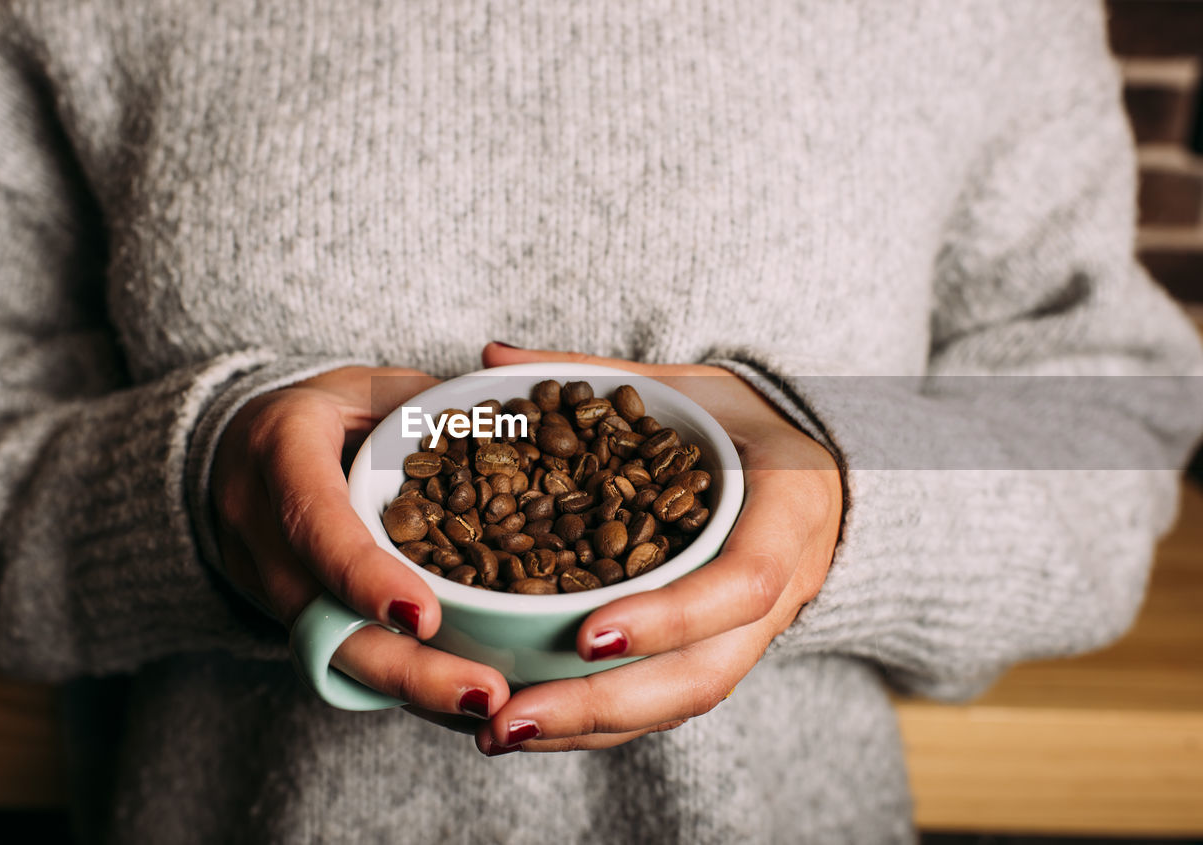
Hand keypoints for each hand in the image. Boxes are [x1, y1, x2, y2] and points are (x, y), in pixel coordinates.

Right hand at [210, 366, 512, 720]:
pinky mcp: (287, 613)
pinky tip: (462, 703)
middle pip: (321, 616)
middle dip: (403, 667)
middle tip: (484, 694)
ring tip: (487, 708)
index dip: (363, 574)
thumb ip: (433, 408)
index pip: (314, 519)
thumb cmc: (324, 407)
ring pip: (330, 653)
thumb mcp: (370, 385)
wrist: (236, 445)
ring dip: (409, 691)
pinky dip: (400, 687)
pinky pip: (340, 659)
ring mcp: (263, 577)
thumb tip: (521, 426)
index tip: (425, 617)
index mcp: (279, 449)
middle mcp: (257, 523)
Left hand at [472, 344, 841, 754]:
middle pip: (705, 674)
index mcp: (789, 510)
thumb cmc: (747, 423)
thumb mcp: (691, 385)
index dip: (671, 616)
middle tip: (512, 718)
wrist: (815, 471)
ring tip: (500, 732)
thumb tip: (492, 358)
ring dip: (592, 728)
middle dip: (607, 704)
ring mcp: (754, 632)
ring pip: (682, 703)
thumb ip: (599, 373)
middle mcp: (784, 588)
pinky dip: (601, 721)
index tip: (586, 636)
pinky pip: (667, 700)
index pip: (744, 581)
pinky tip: (531, 725)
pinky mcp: (721, 652)